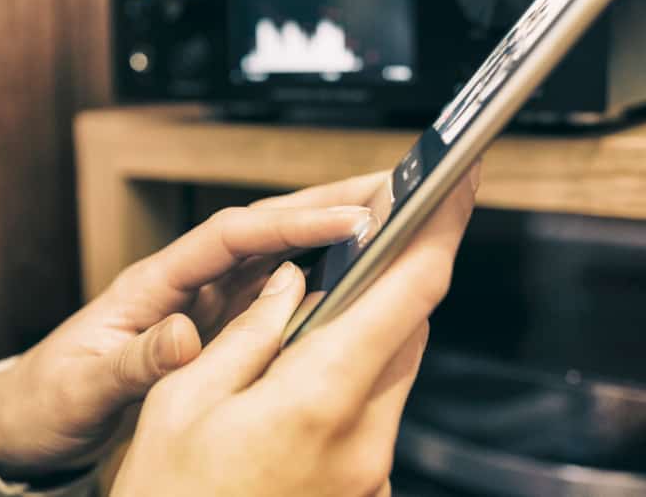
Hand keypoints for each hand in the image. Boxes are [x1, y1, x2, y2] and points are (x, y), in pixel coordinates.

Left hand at [0, 173, 390, 474]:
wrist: (32, 421)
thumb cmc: (50, 397)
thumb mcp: (85, 385)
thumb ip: (136, 360)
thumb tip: (184, 336)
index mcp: (151, 283)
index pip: (230, 237)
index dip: (289, 223)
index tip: (346, 218)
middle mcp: (182, 283)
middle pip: (260, 231)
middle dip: (321, 205)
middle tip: (386, 190)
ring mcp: (199, 305)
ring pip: (273, 258)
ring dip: (323, 235)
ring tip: (382, 220)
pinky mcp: (210, 330)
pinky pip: (269, 298)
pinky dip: (310, 285)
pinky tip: (345, 284)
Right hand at [111, 165, 478, 496]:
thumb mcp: (183, 404)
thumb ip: (248, 333)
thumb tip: (291, 283)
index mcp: (318, 400)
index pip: (407, 292)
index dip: (442, 228)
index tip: (462, 180)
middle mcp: (365, 439)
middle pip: (407, 329)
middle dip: (396, 274)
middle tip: (372, 231)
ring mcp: (369, 472)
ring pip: (393, 369)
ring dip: (371, 326)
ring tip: (328, 297)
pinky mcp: (364, 491)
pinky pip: (376, 411)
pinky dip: (353, 376)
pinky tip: (306, 372)